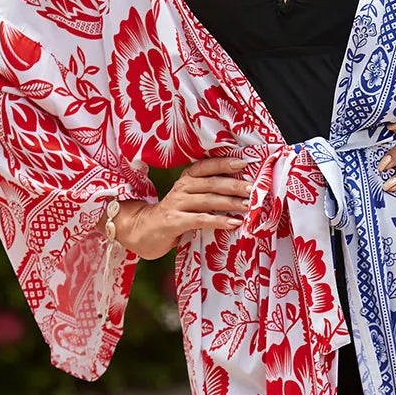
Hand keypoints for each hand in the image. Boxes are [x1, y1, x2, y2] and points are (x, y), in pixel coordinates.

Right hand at [112, 155, 251, 259]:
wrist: (142, 231)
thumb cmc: (172, 216)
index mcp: (186, 180)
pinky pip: (200, 219)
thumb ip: (207, 195)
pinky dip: (218, 221)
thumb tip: (239, 193)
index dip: (224, 163)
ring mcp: (177, 205)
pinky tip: (233, 223)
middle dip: (234, 185)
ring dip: (231, 203)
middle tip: (254, 189)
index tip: (243, 163)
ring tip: (249, 206)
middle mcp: (181, 188)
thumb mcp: (188, 201)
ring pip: (208, 200)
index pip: (206, 167)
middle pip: (212, 183)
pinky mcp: (174, 222)